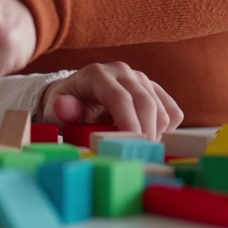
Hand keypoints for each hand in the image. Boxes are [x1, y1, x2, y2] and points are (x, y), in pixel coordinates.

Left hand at [38, 63, 183, 140]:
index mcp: (97, 75)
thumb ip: (61, 110)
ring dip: (155, 133)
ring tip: (137, 148)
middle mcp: (121, 71)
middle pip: (144, 102)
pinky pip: (172, 111)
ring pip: (161, 109)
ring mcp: (140, 78)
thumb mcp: (56, 110)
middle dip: (146, 132)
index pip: (119, 97)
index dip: (128, 122)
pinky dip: (166, 129)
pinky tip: (148, 136)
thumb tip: (65, 107)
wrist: (77, 96)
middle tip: (140, 155)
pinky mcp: (154, 89)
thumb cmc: (66, 106)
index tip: (133, 144)